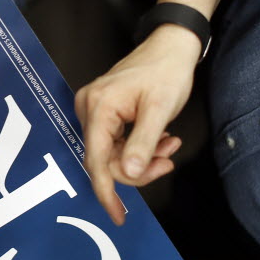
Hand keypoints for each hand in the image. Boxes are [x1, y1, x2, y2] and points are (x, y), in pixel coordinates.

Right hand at [75, 25, 199, 223]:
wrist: (171, 45)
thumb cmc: (166, 71)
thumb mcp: (159, 110)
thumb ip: (143, 144)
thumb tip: (130, 174)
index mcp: (98, 108)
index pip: (96, 160)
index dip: (106, 191)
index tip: (118, 214)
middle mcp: (89, 109)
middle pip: (105, 159)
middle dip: (138, 168)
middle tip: (168, 161)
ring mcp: (94, 110)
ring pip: (113, 153)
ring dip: (142, 157)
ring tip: (169, 145)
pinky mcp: (103, 111)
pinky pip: (116, 142)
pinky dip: (140, 147)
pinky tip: (161, 139)